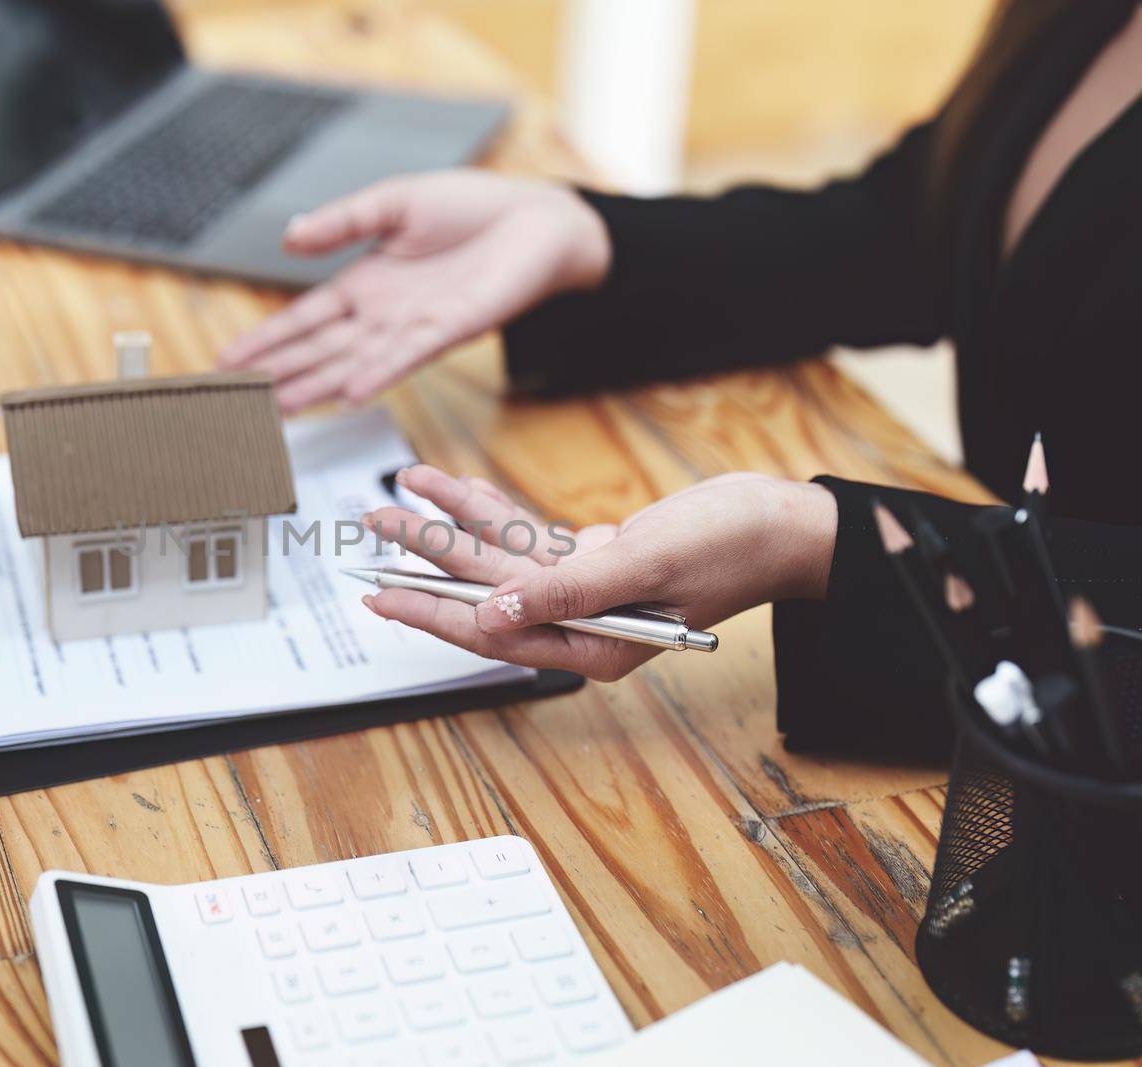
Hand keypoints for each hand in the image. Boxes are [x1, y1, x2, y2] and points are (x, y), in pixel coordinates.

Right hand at [219, 170, 609, 413]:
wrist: (538, 220)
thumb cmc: (472, 210)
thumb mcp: (394, 202)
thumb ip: (342, 221)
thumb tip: (290, 238)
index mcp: (366, 283)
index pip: (305, 318)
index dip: (267, 340)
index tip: (230, 363)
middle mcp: (384, 314)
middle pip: (320, 349)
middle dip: (279, 374)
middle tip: (239, 403)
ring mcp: (413, 327)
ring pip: (353, 362)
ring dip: (315, 386)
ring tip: (277, 410)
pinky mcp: (450, 329)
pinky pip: (406, 356)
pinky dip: (377, 374)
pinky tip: (348, 393)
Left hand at [361, 465, 837, 681]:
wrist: (783, 523)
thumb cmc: (732, 545)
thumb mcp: (646, 562)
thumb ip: (569, 589)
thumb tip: (496, 611)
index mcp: (593, 646)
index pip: (493, 633)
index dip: (433, 614)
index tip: (381, 599)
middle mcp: (582, 626)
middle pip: (485, 592)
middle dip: (427, 559)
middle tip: (374, 527)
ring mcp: (586, 594)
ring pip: (500, 559)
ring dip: (452, 525)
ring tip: (400, 494)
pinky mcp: (594, 561)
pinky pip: (529, 537)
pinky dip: (494, 511)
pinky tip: (454, 490)